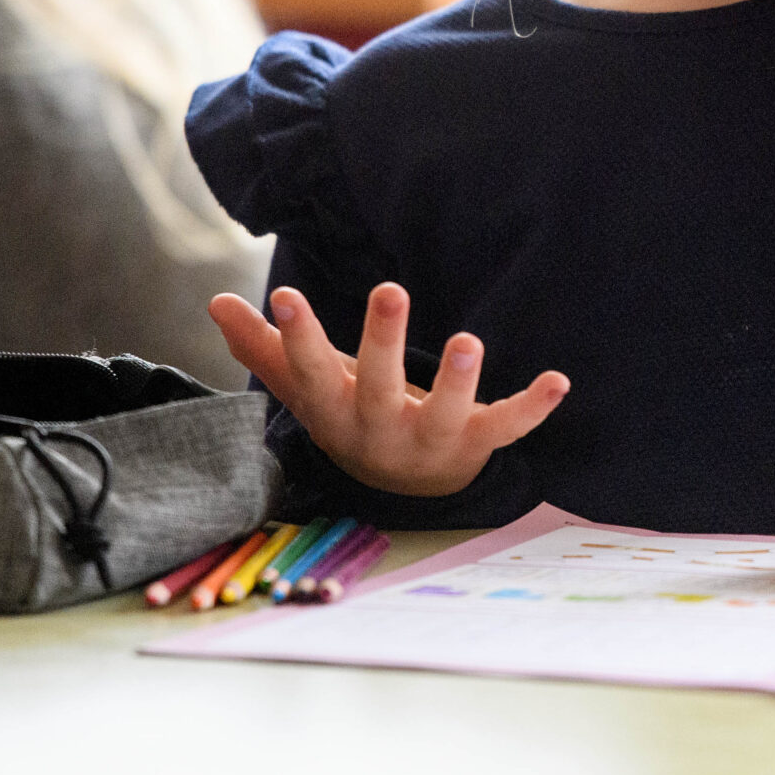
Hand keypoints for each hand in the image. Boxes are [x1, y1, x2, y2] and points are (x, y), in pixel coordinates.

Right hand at [209, 282, 569, 497]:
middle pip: (378, 387)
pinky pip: (506, 427)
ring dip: (460, 379)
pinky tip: (558, 381)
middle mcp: (381, 428)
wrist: (402, 486)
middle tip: (389, 288)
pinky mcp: (476, 442)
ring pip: (445, 412)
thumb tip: (216, 304)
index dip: (297, 336)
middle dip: (383, 342)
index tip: (285, 296)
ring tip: (470, 340)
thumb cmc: (352, 416)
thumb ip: (266, 348)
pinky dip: (532, 407)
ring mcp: (431, 439)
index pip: (311, 371)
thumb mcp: (310, 387)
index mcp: (336, 410)